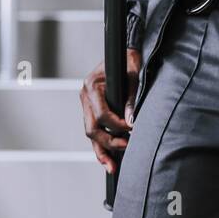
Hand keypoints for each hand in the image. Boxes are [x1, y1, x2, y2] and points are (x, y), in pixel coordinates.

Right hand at [80, 49, 141, 174]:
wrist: (126, 50)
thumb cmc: (129, 59)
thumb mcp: (133, 74)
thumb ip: (130, 98)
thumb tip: (131, 122)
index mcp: (91, 85)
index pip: (102, 114)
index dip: (117, 126)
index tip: (132, 130)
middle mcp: (85, 96)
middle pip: (92, 128)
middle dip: (108, 143)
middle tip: (126, 148)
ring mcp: (87, 104)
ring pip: (91, 133)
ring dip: (102, 151)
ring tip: (113, 167)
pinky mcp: (92, 109)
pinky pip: (95, 131)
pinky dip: (101, 146)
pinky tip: (109, 160)